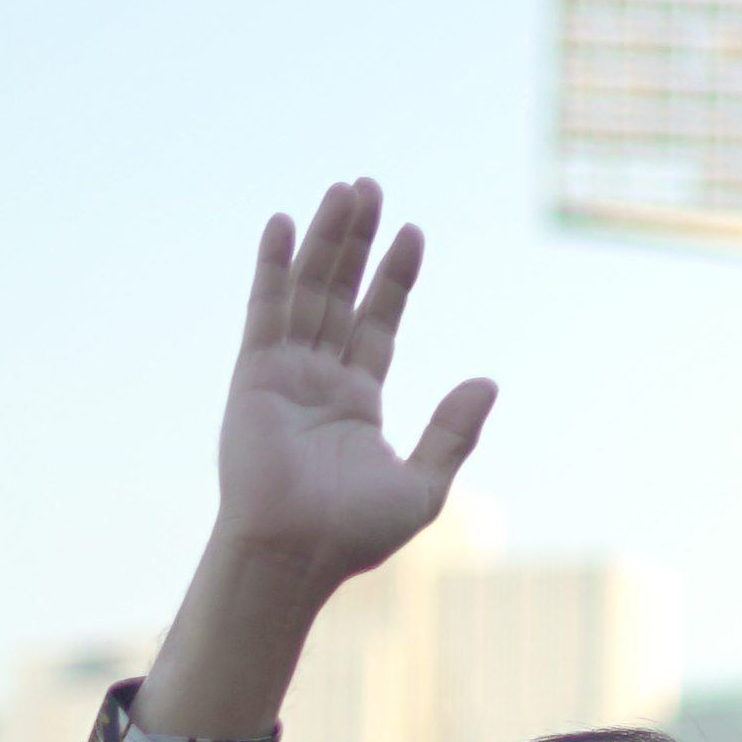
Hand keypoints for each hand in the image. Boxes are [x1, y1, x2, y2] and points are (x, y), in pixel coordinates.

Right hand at [211, 179, 493, 586]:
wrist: (298, 553)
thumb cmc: (355, 532)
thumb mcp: (423, 483)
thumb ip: (453, 431)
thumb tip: (487, 382)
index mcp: (357, 402)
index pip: (378, 323)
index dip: (394, 278)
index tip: (413, 233)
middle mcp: (320, 380)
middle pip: (341, 295)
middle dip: (357, 243)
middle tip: (370, 188)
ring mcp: (285, 373)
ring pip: (309, 292)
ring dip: (325, 241)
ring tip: (345, 191)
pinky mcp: (254, 375)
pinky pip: (266, 310)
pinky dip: (273, 267)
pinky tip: (283, 224)